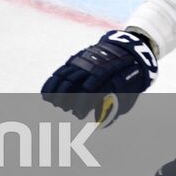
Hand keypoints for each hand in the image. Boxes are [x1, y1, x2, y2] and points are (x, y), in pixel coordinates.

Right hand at [41, 29, 156, 127]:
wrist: (128, 52)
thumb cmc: (128, 81)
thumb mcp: (127, 96)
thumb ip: (112, 110)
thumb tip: (99, 124)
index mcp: (107, 79)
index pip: (90, 92)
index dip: (82, 104)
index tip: (78, 115)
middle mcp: (92, 69)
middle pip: (75, 84)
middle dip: (66, 98)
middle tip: (63, 109)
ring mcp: (83, 63)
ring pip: (65, 77)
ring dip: (57, 91)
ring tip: (53, 102)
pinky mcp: (76, 60)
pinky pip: (61, 71)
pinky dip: (53, 82)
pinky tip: (46, 93)